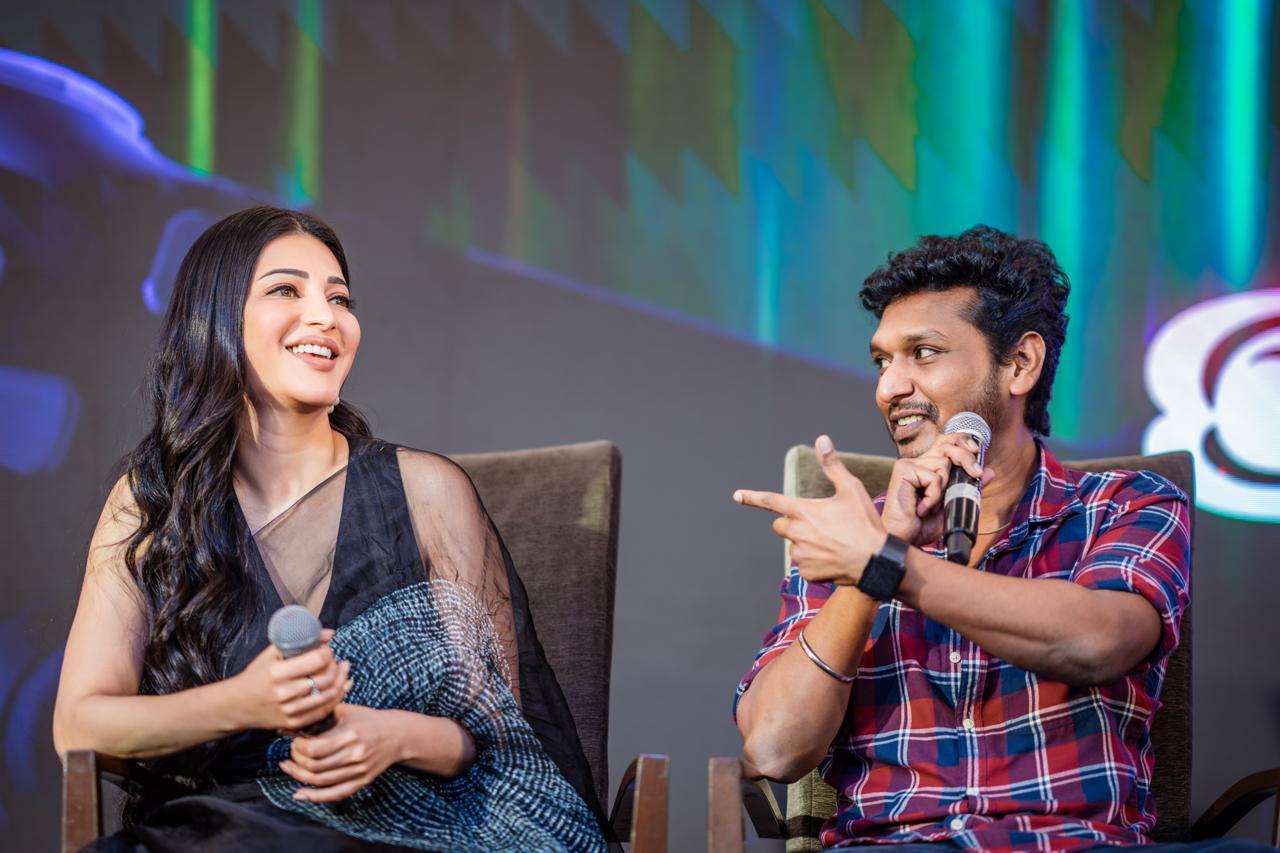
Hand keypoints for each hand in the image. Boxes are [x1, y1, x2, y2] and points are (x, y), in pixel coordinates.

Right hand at [228, 630, 350, 732]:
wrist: (238, 705)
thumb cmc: (257, 674)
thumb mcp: (272, 653)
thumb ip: (299, 641)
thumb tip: (329, 633)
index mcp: (278, 673)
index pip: (317, 660)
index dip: (327, 652)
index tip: (326, 649)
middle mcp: (284, 693)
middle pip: (326, 678)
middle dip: (335, 666)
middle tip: (335, 660)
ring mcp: (290, 711)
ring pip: (329, 695)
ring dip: (341, 681)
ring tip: (343, 670)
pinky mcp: (294, 723)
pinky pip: (324, 711)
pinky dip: (336, 697)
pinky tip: (342, 686)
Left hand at [281, 704, 400, 801]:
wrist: (397, 734)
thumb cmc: (368, 719)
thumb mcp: (346, 710)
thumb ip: (320, 716)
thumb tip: (289, 726)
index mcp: (350, 735)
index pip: (314, 749)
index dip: (298, 747)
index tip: (295, 740)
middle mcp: (355, 755)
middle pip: (315, 766)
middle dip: (296, 760)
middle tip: (291, 753)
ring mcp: (359, 771)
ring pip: (320, 781)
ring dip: (299, 776)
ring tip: (288, 767)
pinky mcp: (362, 781)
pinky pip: (335, 794)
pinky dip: (315, 797)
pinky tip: (299, 794)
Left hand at [734, 435, 887, 586]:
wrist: (876, 561)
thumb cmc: (864, 523)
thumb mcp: (851, 489)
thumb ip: (832, 465)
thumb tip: (821, 439)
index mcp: (803, 511)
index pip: (771, 501)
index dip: (752, 497)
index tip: (737, 495)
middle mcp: (797, 533)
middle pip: (781, 526)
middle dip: (793, 524)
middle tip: (819, 525)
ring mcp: (800, 555)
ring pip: (794, 545)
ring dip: (805, 543)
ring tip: (832, 542)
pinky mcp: (807, 573)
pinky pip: (804, 564)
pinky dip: (815, 560)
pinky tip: (833, 557)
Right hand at [881, 432, 992, 545]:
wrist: (904, 539)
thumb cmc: (922, 524)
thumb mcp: (953, 504)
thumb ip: (970, 487)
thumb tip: (989, 472)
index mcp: (928, 466)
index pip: (946, 442)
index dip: (962, 441)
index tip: (976, 450)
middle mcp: (918, 462)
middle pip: (947, 445)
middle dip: (966, 457)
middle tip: (976, 473)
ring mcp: (909, 465)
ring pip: (943, 463)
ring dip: (944, 488)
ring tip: (932, 505)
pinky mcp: (903, 471)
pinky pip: (933, 478)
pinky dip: (933, 497)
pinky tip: (922, 508)